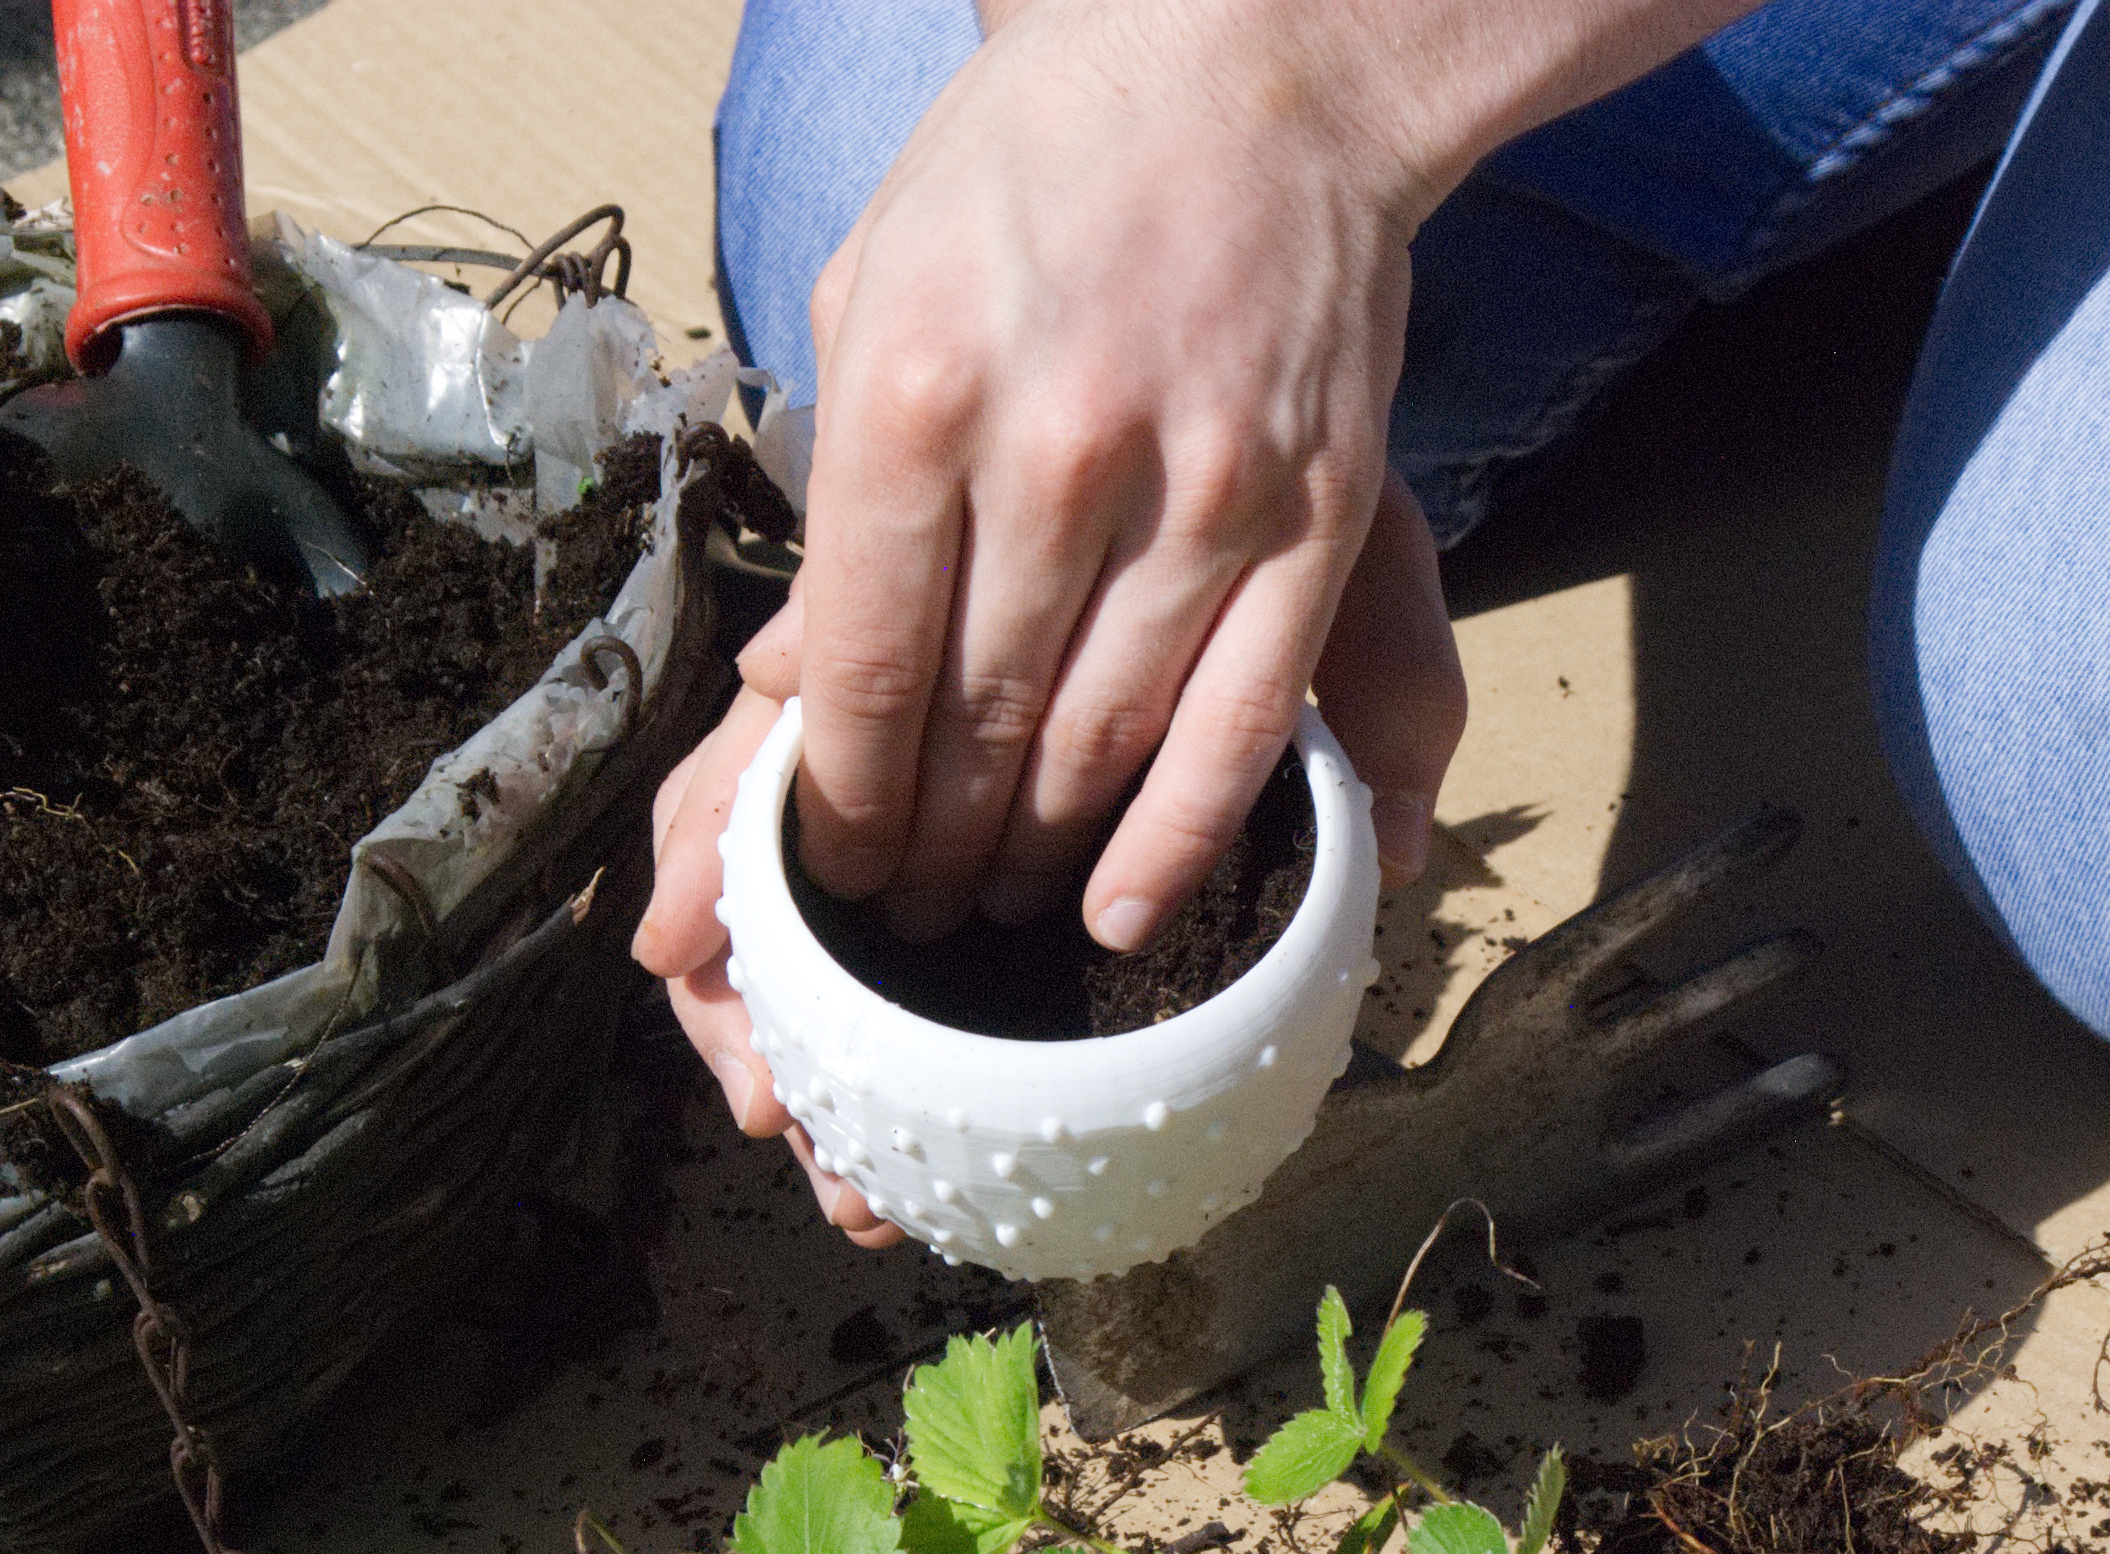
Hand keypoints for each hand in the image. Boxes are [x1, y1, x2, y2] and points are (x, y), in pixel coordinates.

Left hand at [640, 0, 1750, 1238]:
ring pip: (1097, 743)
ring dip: (1031, 854)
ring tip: (988, 904)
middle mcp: (1054, 451)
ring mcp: (1200, 491)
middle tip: (899, 912)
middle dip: (922, 849)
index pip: (854, 667)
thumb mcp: (877, 287)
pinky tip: (1122, 907)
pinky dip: (1175, 840)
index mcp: (913, 391)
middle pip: (971, 725)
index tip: (825, 866)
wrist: (1258, 61)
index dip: (835, 801)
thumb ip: (838, 489)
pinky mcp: (1316, 517)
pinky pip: (1240, 725)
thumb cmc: (1032, 173)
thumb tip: (792, 686)